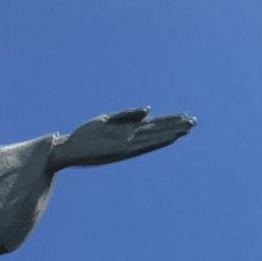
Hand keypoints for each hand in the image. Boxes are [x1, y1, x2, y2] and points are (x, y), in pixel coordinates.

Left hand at [50, 108, 194, 169]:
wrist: (67, 148)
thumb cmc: (85, 136)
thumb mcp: (107, 120)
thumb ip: (127, 115)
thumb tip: (149, 110)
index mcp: (127, 132)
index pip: (153, 125)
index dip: (169, 120)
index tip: (185, 116)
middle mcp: (130, 139)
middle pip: (157, 131)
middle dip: (175, 126)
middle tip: (194, 122)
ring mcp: (127, 145)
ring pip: (154, 138)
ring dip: (170, 133)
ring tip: (187, 128)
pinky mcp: (120, 150)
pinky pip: (143, 145)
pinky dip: (157, 141)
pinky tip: (169, 137)